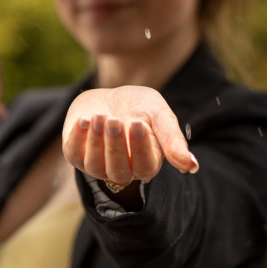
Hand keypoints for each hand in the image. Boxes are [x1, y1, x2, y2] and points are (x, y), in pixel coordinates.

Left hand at [62, 86, 198, 187]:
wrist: (110, 97)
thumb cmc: (139, 108)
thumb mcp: (159, 115)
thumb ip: (173, 139)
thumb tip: (192, 166)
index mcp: (146, 163)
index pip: (144, 166)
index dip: (140, 148)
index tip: (138, 123)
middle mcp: (121, 170)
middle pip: (118, 170)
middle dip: (115, 145)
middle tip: (115, 120)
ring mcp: (96, 165)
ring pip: (94, 166)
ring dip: (96, 141)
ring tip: (100, 116)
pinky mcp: (75, 154)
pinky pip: (73, 153)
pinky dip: (77, 138)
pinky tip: (84, 120)